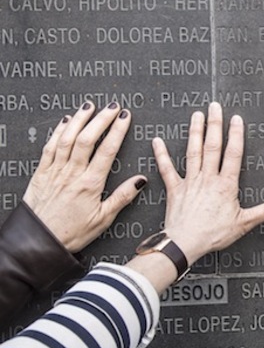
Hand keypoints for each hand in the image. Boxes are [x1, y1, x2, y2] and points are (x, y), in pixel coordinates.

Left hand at [22, 102, 146, 251]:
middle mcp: (72, 173)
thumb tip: (140, 180)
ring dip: (80, 119)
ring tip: (90, 106)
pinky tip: (65, 121)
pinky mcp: (42, 173)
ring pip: (67, 138)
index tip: (125, 117)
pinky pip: (50, 146)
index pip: (107, 150)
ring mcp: (55, 171)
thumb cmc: (71, 232)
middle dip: (101, 119)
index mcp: (90, 184)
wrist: (38, 240)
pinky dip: (58, 131)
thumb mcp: (103, 219)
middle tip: (112, 106)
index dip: (117, 130)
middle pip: (87, 138)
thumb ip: (122, 197)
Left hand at [152, 102, 263, 264]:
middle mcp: (207, 178)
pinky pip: (167, 169)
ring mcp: (190, 182)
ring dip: (195, 132)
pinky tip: (158, 141)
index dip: (236, 135)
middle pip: (212, 147)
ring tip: (196, 115)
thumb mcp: (245, 223)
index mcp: (225, 185)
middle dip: (214, 125)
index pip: (233, 154)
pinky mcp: (175, 189)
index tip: (236, 118)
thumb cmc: (213, 234)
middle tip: (215, 106)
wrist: (184, 243)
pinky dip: (161, 154)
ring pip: (193, 152)